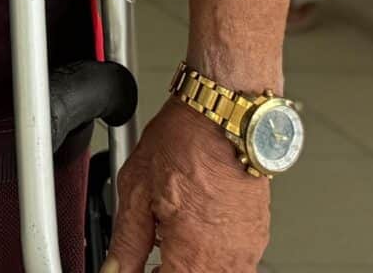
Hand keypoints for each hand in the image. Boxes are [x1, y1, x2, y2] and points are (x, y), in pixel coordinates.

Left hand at [104, 99, 270, 271]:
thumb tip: (114, 270)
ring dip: (189, 267)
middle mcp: (227, 260)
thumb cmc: (185, 142)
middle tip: (149, 259)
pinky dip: (210, 259)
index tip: (135, 268)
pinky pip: (233, 265)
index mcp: (193, 254)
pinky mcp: (258, 238)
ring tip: (167, 245)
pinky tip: (192, 236)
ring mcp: (247, 251)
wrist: (225, 116)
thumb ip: (127, 241)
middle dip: (167, 271)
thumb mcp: (137, 189)